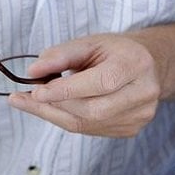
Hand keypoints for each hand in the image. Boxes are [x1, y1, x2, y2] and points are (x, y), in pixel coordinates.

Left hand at [7, 33, 161, 136]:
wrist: (145, 65)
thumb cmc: (114, 52)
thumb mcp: (89, 43)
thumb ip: (60, 55)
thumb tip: (33, 72)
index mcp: (136, 63)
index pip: (101, 83)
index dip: (66, 90)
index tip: (35, 91)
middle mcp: (145, 91)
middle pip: (94, 110)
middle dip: (57, 105)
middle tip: (29, 97)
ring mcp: (141, 114)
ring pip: (89, 124)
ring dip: (57, 115)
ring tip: (38, 102)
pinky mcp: (133, 128)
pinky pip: (92, 131)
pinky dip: (70, 120)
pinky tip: (62, 108)